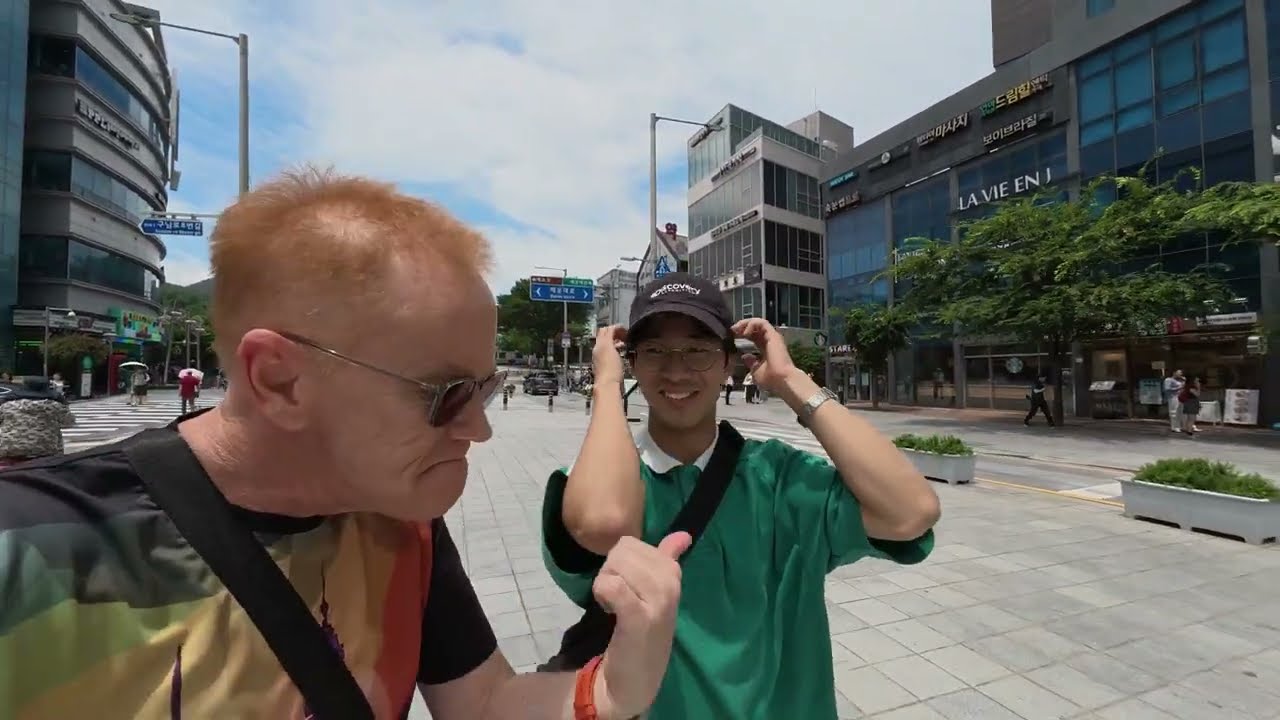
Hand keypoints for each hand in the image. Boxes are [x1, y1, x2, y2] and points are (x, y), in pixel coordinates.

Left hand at [592, 325, 628, 385]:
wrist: (608, 385)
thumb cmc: (610, 368)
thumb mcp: (609, 347)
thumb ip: (610, 335)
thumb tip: (613, 327)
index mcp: (599, 344)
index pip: (606, 330)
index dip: (616, 327)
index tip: (626, 329)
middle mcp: (598, 350)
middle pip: (606, 336)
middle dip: (615, 333)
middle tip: (626, 335)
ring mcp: (601, 358)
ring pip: (608, 344)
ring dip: (616, 341)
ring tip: (626, 343)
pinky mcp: (606, 365)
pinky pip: (611, 352)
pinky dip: (616, 349)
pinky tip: (622, 353)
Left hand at [592, 532, 690, 719]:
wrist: (636, 680)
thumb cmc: (643, 634)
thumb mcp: (658, 593)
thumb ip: (668, 560)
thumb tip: (683, 534)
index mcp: (673, 574)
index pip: (633, 544)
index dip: (618, 563)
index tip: (627, 587)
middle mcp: (670, 585)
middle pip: (621, 551)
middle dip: (610, 571)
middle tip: (618, 598)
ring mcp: (657, 602)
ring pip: (614, 565)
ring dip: (604, 584)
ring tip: (616, 606)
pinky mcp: (639, 619)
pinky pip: (612, 586)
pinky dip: (602, 595)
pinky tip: (610, 611)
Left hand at [731, 318, 798, 393]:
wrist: (781, 380)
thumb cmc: (770, 378)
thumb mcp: (755, 371)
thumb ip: (750, 363)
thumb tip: (745, 356)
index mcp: (765, 350)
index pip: (754, 337)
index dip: (743, 335)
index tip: (733, 336)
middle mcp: (769, 342)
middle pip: (755, 329)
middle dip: (742, 327)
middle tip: (732, 330)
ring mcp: (772, 338)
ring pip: (758, 323)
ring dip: (745, 323)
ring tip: (736, 329)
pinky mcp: (773, 335)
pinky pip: (762, 323)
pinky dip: (752, 324)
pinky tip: (744, 332)